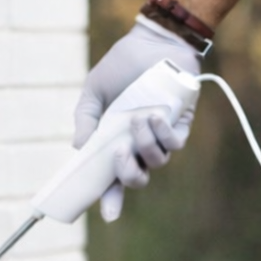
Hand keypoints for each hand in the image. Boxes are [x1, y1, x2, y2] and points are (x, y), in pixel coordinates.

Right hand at [75, 17, 201, 220]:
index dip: (111, 199)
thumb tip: (79, 148)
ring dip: (144, 144)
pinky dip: (162, 133)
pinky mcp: (181, 126)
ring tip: (137, 118)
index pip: (112, 178)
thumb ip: (86, 119)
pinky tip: (154, 115)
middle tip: (120, 152)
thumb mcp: (94, 91)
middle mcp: (138, 145)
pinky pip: (174, 143)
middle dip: (127, 173)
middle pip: (136, 179)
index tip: (108, 216)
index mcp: (115, 142)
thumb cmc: (122, 67)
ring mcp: (160, 137)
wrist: (152, 43)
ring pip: (156, 161)